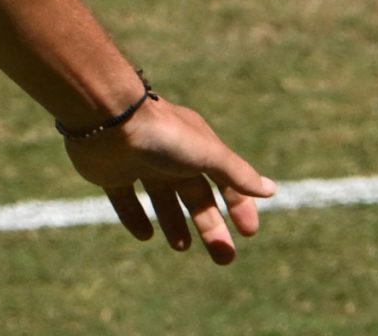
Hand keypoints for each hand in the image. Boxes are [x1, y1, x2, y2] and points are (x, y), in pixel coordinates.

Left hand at [64, 94, 274, 264]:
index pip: (225, 181)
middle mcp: (169, 156)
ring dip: (174, 223)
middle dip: (211, 226)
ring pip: (161, 199)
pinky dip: (134, 217)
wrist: (105, 119)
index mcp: (196, 147)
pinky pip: (124, 199)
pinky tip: (145, 234)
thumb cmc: (162, 134)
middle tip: (224, 258)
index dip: (239, 206)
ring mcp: (139, 163)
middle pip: (195, 197)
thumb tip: (271, 190)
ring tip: (181, 246)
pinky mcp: (110, 173)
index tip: (248, 233)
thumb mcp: (207, 155)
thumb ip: (237, 174)